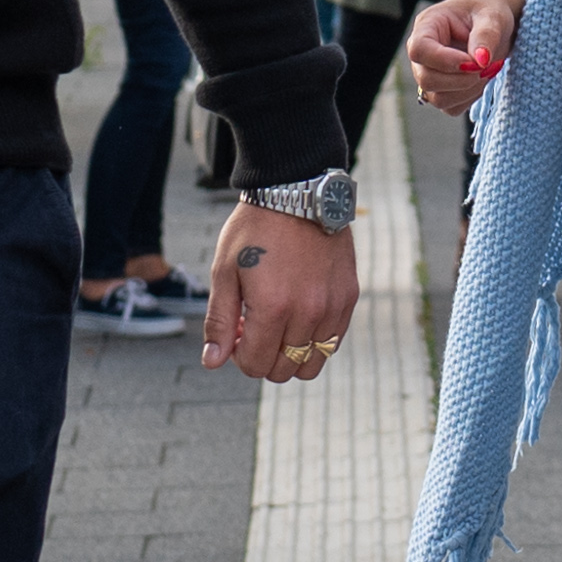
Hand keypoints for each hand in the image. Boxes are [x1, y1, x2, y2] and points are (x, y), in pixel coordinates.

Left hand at [204, 203, 356, 382]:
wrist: (297, 191)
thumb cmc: (255, 229)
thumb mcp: (225, 270)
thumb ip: (219, 320)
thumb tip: (213, 362)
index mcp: (272, 307)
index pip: (256, 364)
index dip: (239, 355)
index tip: (236, 329)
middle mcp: (308, 312)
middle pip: (283, 370)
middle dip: (262, 357)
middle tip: (254, 325)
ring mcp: (333, 306)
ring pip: (312, 362)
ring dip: (290, 354)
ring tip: (278, 324)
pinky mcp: (348, 297)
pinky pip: (333, 341)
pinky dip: (314, 340)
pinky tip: (299, 314)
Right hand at [406, 0, 527, 117]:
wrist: (496, 25)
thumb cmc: (490, 12)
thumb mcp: (493, 16)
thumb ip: (486, 35)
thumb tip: (480, 60)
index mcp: (428, 25)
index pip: (419, 49)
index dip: (444, 60)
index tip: (473, 61)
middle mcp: (424, 52)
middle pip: (426, 79)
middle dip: (460, 79)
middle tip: (486, 67)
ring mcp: (430, 73)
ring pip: (437, 98)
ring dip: (467, 90)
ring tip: (487, 71)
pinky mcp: (442, 90)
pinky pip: (451, 107)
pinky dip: (470, 98)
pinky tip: (481, 80)